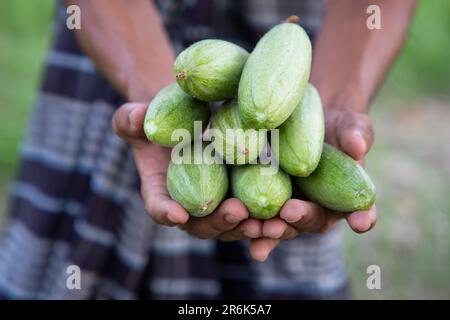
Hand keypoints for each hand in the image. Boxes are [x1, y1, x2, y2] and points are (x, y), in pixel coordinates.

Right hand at [112, 103, 265, 243]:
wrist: (187, 118)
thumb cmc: (160, 120)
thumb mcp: (139, 116)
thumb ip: (130, 118)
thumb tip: (136, 117)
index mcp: (162, 190)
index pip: (158, 206)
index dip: (165, 212)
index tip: (177, 215)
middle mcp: (191, 205)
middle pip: (202, 225)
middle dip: (220, 222)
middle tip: (236, 212)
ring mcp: (218, 204)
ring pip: (233, 226)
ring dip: (251, 227)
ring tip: (270, 222)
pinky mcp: (242, 195)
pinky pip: (256, 212)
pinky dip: (270, 218)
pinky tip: (290, 213)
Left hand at [251, 108, 376, 260]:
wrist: (304, 120)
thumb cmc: (333, 126)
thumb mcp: (349, 124)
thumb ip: (356, 134)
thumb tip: (357, 147)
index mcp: (344, 198)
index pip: (358, 212)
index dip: (361, 217)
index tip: (360, 221)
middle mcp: (315, 209)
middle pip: (310, 222)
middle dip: (299, 220)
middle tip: (288, 213)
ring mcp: (287, 208)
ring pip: (279, 225)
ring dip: (268, 230)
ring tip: (256, 226)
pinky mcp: (261, 200)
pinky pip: (252, 213)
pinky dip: (242, 220)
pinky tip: (231, 220)